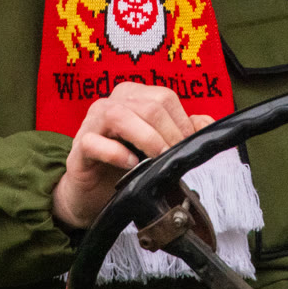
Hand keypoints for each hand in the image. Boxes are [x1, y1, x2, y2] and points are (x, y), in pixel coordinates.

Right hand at [50, 82, 213, 231]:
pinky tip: (130, 166)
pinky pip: (96, 142)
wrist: (93, 193)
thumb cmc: (127, 165)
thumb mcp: (158, 147)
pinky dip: (117, 154)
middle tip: (174, 158)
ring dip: (146, 139)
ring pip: (120, 116)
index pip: (165, 98)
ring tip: (157, 160)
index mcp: (133, 95)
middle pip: (148, 106)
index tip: (186, 148)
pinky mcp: (80, 146)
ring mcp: (92, 122)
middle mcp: (112, 102)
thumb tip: (207, 125)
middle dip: (169, 134)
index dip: (182, 123)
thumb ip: (182, 131)